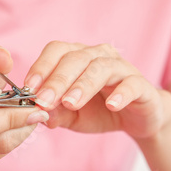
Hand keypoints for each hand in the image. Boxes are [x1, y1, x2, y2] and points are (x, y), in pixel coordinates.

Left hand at [24, 41, 170, 138]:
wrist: (138, 119)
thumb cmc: (100, 112)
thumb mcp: (73, 116)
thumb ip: (56, 114)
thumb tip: (39, 113)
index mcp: (79, 57)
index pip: (57, 51)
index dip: (41, 67)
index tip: (29, 88)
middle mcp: (99, 56)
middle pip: (76, 58)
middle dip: (58, 80)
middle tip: (45, 100)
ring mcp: (122, 68)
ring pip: (101, 68)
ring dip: (83, 85)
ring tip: (71, 103)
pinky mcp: (141, 85)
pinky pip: (132, 84)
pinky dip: (121, 93)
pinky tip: (112, 105)